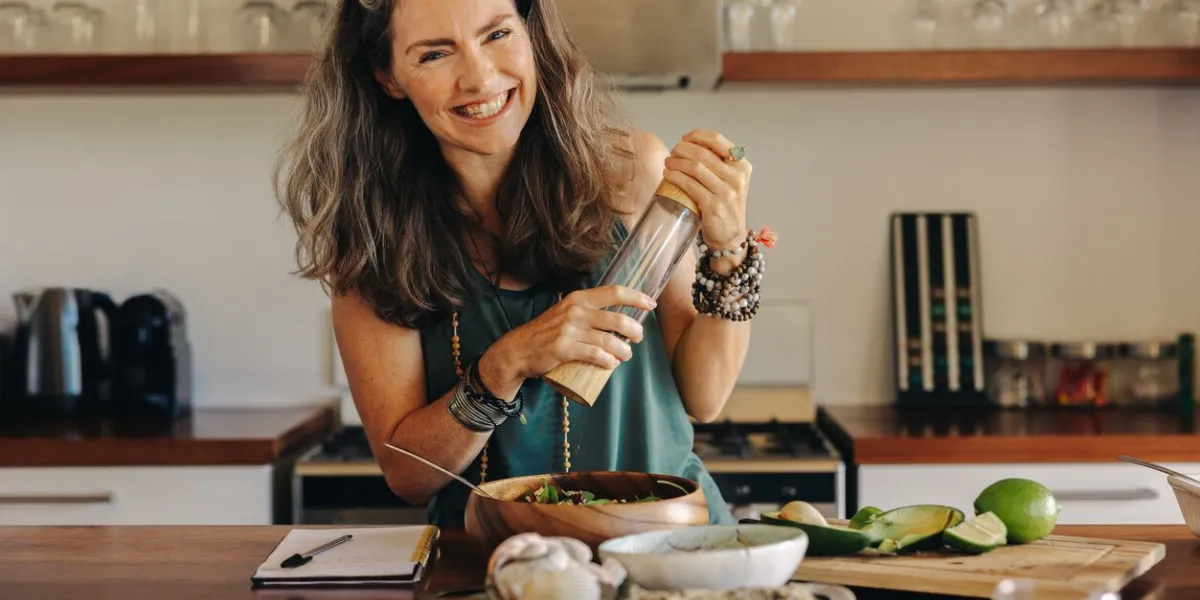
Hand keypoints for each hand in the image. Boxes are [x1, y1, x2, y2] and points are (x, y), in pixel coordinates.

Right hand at [477, 286, 655, 395]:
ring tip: (627, 355)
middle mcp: (576, 310)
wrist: (519, 349)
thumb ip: (587, 311)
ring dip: (624, 350)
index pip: (614, 293)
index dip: (636, 298)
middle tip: (637, 339)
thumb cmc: (547, 333)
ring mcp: (570, 330)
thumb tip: (617, 319)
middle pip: (617, 319)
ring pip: (609, 340)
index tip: (651, 304)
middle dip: (634, 331)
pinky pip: (595, 355)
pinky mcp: (564, 348)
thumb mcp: (566, 312)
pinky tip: (612, 364)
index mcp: (579, 298)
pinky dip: (608, 361)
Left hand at [661, 129, 752, 251]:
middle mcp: (737, 177)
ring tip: (668, 162)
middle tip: (672, 152)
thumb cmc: (725, 206)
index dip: (697, 136)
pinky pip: (689, 185)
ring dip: (676, 162)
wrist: (730, 237)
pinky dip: (675, 177)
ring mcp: (726, 192)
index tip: (684, 138)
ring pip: (695, 168)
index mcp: (742, 166)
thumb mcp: (730, 181)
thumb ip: (718, 164)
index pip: (718, 140)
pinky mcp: (713, 205)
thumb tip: (689, 146)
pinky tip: (668, 174)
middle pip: (703, 153)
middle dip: (682, 149)